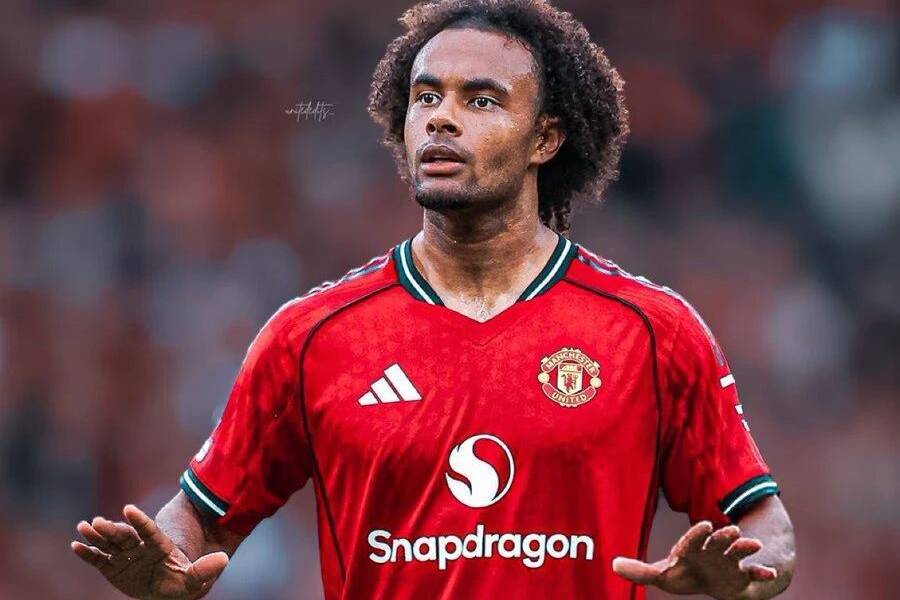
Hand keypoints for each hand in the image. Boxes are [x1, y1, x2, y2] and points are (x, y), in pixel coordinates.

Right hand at [71, 504, 228, 599]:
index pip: (149, 531)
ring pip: (109, 543)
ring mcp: (125, 556)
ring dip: (96, 536)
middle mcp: (139, 547)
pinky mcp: (112, 567)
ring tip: (83, 527)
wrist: (169, 587)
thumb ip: (205, 569)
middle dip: (112, 529)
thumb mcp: (194, 579)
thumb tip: (224, 559)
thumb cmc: (181, 580)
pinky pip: (98, 559)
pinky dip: (87, 553)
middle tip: (97, 521)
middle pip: (125, 535)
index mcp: (158, 546)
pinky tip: (75, 546)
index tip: (129, 508)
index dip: (140, 520)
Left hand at [612, 521, 776, 599]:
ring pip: (738, 552)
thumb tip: (612, 565)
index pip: (693, 540)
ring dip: (745, 547)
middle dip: (724, 536)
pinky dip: (762, 574)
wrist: (713, 580)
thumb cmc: (684, 574)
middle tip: (732, 529)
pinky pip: (754, 573)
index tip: (705, 524)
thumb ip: (640, 571)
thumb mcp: (662, 574)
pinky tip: (770, 574)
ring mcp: (728, 561)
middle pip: (718, 541)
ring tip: (753, 543)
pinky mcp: (742, 575)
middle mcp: (711, 551)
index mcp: (692, 550)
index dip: (697, 534)